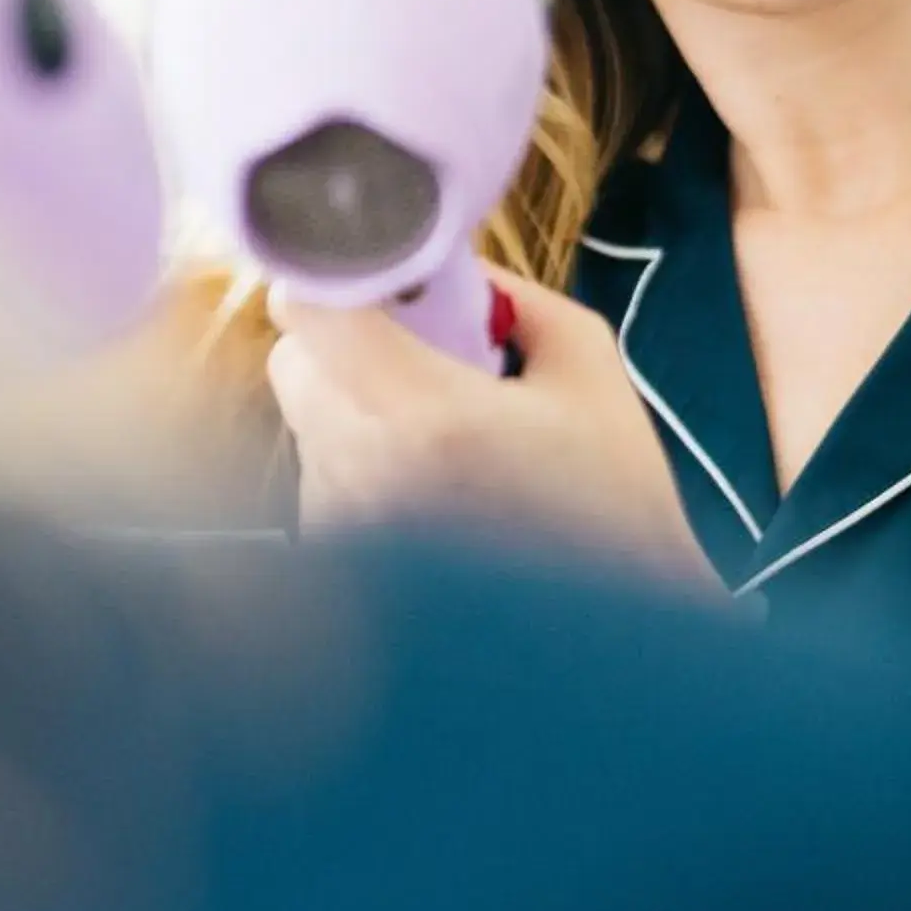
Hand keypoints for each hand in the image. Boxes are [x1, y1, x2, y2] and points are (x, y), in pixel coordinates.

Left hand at [267, 271, 715, 585]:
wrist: (612, 646)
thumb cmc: (615, 506)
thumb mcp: (590, 374)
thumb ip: (511, 299)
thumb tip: (444, 264)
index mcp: (421, 416)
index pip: (306, 310)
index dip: (333, 280)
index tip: (377, 284)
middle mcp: (359, 473)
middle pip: (294, 361)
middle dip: (347, 346)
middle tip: (421, 361)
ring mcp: (338, 527)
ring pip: (309, 421)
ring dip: (358, 411)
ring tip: (447, 448)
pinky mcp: (335, 565)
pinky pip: (324, 481)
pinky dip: (363, 470)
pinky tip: (436, 499)